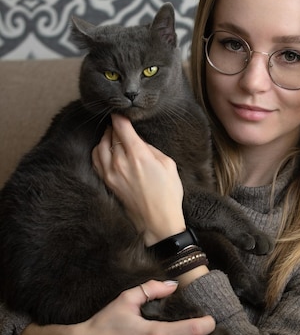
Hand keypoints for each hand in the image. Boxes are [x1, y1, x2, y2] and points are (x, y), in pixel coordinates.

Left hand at [92, 114, 185, 243]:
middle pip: (110, 134)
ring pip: (100, 145)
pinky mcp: (107, 182)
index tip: (121, 111)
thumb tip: (139, 141)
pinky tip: (106, 150)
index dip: (120, 115)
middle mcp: (120, 161)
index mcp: (137, 154)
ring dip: (106, 137)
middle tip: (120, 123)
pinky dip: (99, 151)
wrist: (157, 222)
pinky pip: (96, 160)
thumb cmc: (168, 194)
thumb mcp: (168, 165)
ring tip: (113, 135)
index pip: (120, 126)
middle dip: (115, 126)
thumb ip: (151, 148)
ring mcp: (110, 173)